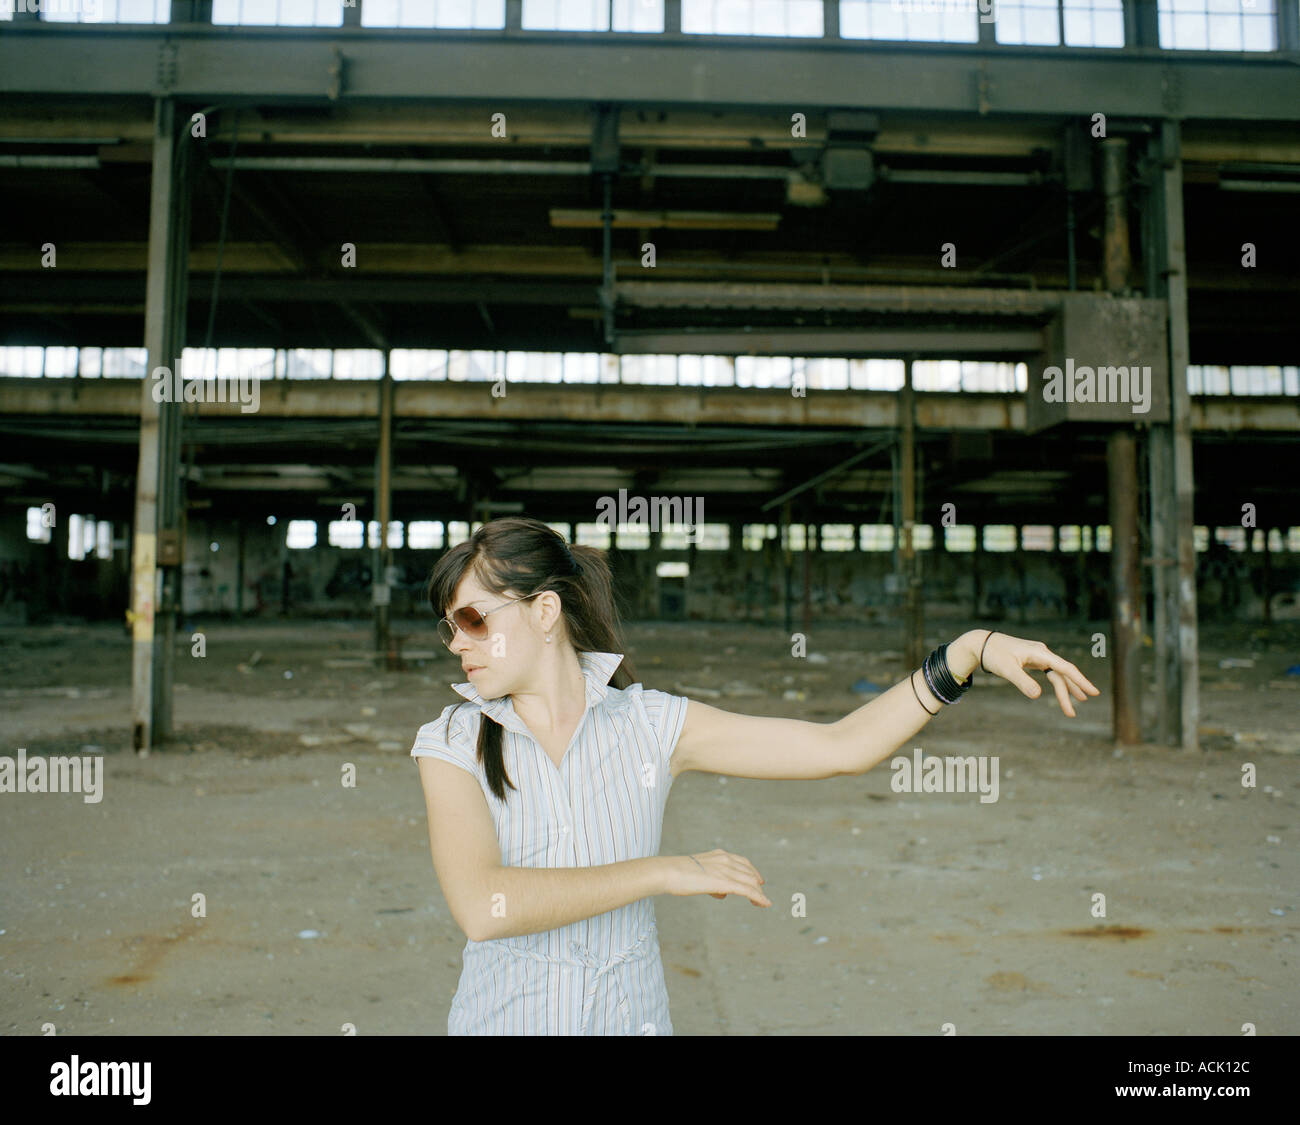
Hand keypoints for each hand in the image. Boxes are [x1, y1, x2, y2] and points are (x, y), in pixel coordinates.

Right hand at [664, 850, 770, 906]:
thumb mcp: (698, 873)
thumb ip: (712, 881)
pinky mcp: (725, 882)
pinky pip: (748, 890)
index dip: (752, 872)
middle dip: (756, 885)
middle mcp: (726, 860)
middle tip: (760, 896)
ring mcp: (726, 870)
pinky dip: (759, 897)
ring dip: (758, 893)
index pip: (742, 862)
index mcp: (719, 855)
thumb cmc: (678, 874)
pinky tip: (765, 903)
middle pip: (749, 873)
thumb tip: (721, 892)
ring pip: (750, 882)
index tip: (758, 881)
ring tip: (762, 903)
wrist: (669, 872)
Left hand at [972, 631, 1100, 716]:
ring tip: (1072, 708)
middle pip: (1062, 674)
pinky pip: (1049, 673)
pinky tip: (1062, 691)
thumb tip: (1038, 696)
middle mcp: (1042, 652)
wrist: (981, 643)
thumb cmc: (993, 654)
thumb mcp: (1007, 670)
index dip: (1080, 681)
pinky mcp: (1032, 659)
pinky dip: (1056, 683)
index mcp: (1040, 653)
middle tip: (1079, 709)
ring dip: (1064, 690)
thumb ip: (1022, 682)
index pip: (1065, 668)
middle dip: (1071, 691)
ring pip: (1056, 675)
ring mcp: (1038, 655)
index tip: (1093, 692)